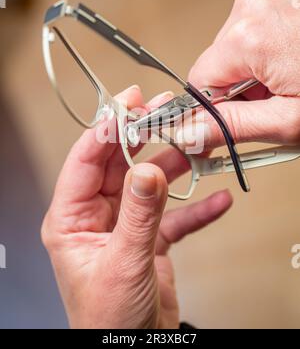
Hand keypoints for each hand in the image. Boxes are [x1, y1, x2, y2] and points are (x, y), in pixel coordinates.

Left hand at [42, 86, 231, 328]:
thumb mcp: (123, 263)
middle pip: (118, 163)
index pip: (86, 160)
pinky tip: (217, 200)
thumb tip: (149, 171)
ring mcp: (124, 225)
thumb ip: (138, 215)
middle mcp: (95, 216)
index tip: (128, 104)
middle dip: (142, 136)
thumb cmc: (107, 321)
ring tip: (194, 145)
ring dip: (172, 166)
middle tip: (162, 110)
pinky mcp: (149, 238)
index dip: (107, 129)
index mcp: (71, 218)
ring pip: (147, 183)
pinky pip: (173, 215)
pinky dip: (195, 207)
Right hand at [188, 0, 299, 148]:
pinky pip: (254, 32)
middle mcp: (253, 5)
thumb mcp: (288, 120)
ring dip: (254, 73)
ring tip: (287, 81)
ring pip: (235, 49)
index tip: (229, 122)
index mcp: (249, 34)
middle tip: (274, 102)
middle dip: (240, 90)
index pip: (200, 81)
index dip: (214, 108)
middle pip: (219, 64)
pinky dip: (267, 54)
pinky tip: (291, 63)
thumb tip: (189, 133)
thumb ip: (232, 127)